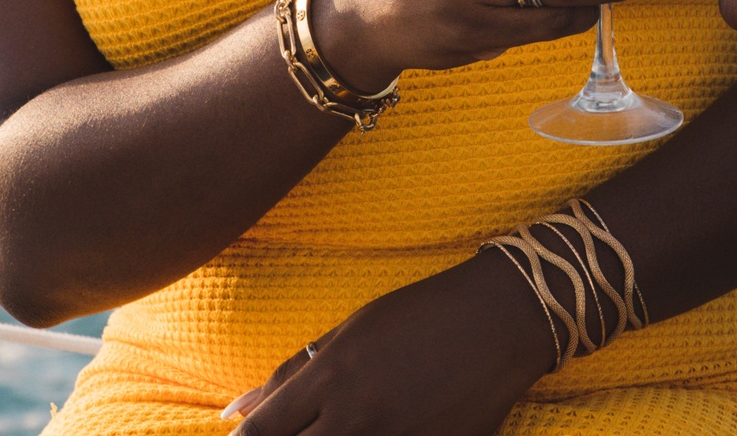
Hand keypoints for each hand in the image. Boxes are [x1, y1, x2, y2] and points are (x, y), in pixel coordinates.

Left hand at [225, 252, 549, 434]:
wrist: (503, 318)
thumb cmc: (421, 314)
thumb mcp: (350, 332)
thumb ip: (291, 375)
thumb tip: (233, 412)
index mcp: (332, 376)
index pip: (263, 433)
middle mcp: (358, 414)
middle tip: (305, 428)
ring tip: (343, 424)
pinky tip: (376, 429)